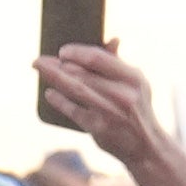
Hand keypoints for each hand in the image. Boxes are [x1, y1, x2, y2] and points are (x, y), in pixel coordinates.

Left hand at [35, 41, 163, 168]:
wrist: (146, 146)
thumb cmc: (137, 109)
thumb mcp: (136, 84)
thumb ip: (119, 63)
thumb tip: (112, 39)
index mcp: (133, 77)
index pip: (98, 58)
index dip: (77, 52)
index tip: (62, 51)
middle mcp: (122, 94)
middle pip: (83, 73)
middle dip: (58, 65)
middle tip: (39, 60)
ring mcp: (110, 112)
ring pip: (76, 89)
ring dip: (54, 77)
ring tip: (39, 69)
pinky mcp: (98, 128)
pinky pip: (73, 110)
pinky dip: (60, 101)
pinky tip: (49, 93)